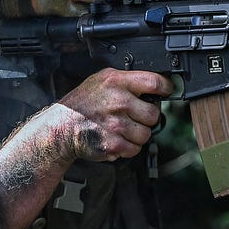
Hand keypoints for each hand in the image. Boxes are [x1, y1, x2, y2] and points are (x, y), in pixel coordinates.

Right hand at [55, 67, 170, 161]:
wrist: (61, 127)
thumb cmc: (83, 104)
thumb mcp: (101, 79)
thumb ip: (127, 80)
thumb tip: (155, 84)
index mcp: (116, 82)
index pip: (154, 82)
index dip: (165, 88)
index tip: (166, 91)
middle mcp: (118, 101)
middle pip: (154, 113)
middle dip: (146, 117)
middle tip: (133, 116)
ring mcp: (116, 124)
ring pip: (146, 134)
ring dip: (137, 134)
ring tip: (122, 129)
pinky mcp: (113, 144)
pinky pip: (135, 149)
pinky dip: (128, 147)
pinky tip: (116, 139)